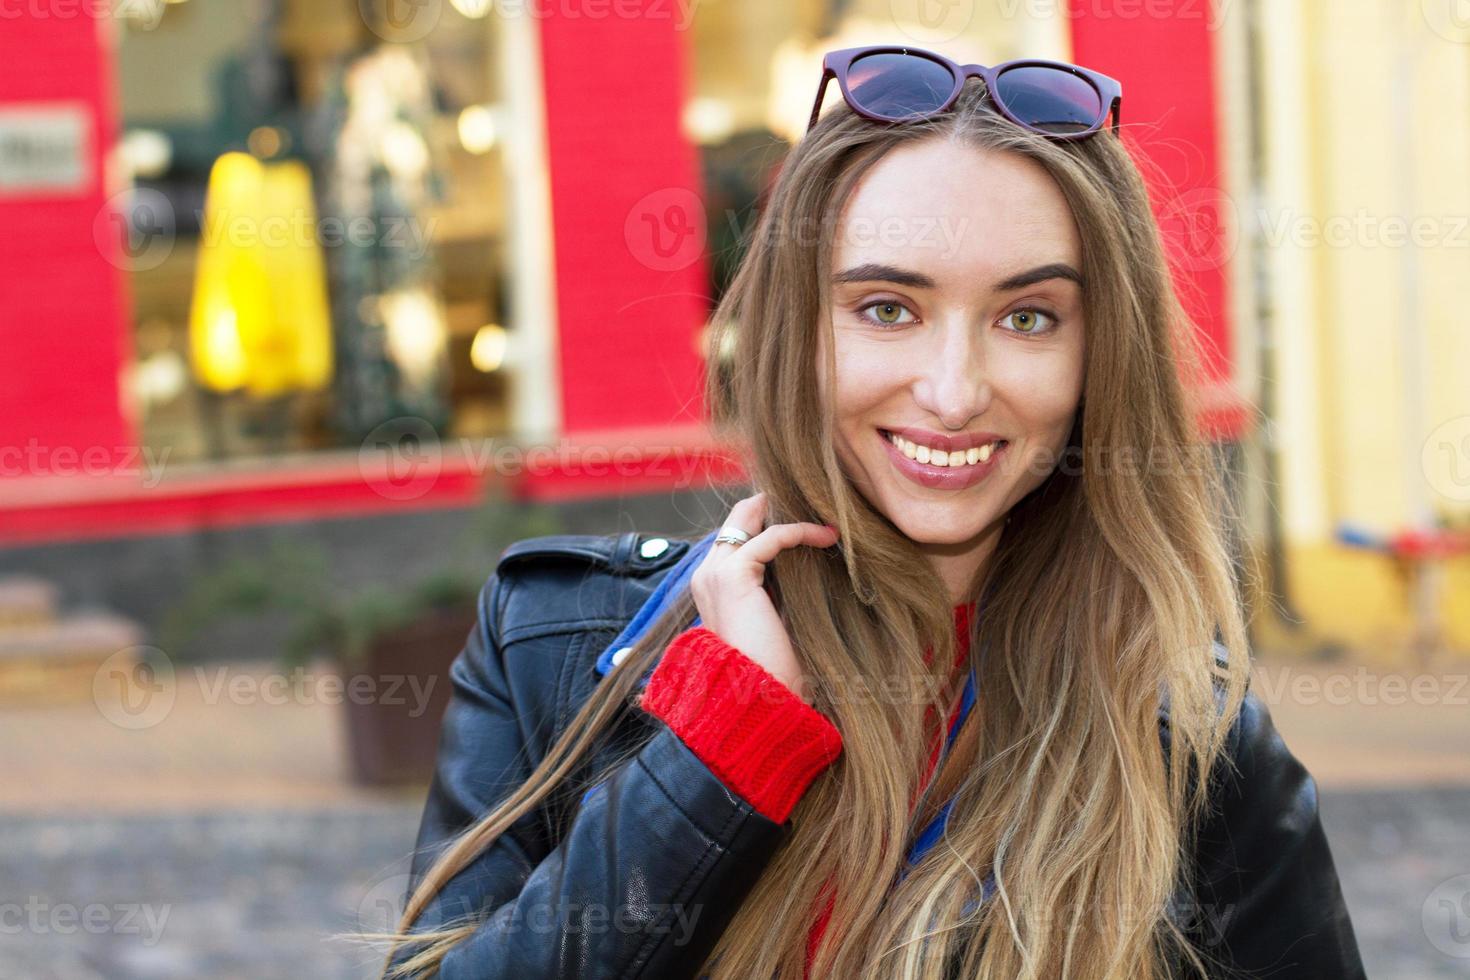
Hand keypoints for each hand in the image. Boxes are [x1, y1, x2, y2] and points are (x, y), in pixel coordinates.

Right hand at [687, 492, 839, 701]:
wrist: (757, 697)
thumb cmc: (771, 672)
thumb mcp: (773, 623)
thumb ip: (778, 594)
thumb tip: (810, 571)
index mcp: (712, 589)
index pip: (736, 539)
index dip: (767, 524)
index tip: (807, 525)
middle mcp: (707, 576)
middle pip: (738, 519)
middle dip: (774, 508)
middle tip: (815, 508)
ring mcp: (716, 573)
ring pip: (750, 519)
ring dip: (790, 515)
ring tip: (826, 523)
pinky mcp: (733, 574)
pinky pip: (771, 536)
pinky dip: (800, 531)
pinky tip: (826, 536)